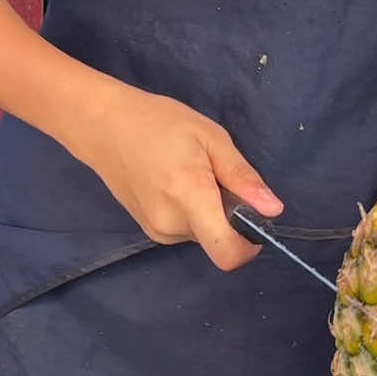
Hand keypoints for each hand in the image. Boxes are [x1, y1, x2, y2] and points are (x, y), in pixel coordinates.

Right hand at [77, 82, 282, 270]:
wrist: (102, 127)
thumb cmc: (159, 122)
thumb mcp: (210, 137)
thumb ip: (242, 177)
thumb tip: (274, 210)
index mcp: (188, 198)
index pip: (227, 254)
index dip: (250, 244)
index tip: (254, 215)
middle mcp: (171, 226)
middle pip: (220, 241)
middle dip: (230, 215)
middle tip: (215, 173)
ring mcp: (157, 232)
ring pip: (205, 234)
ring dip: (211, 212)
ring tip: (192, 172)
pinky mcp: (150, 231)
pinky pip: (188, 230)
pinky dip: (194, 213)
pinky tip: (177, 182)